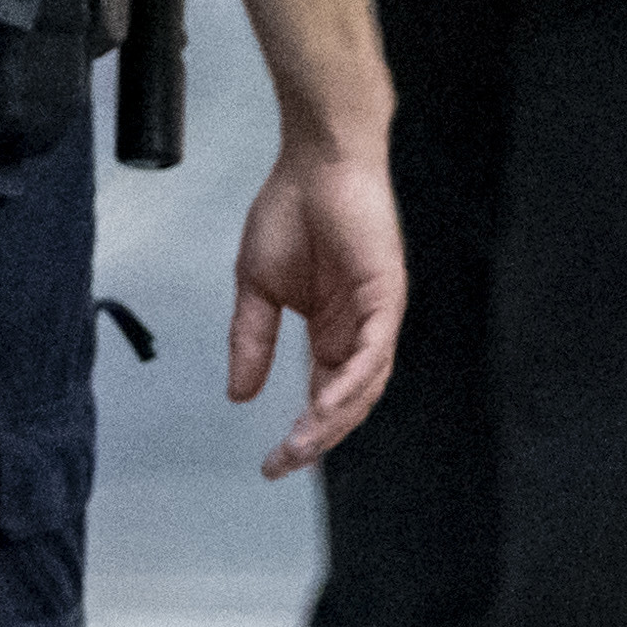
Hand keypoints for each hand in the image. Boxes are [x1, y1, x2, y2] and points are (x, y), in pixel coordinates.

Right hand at [230, 139, 407, 473]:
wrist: (314, 162)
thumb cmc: (291, 212)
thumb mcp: (257, 288)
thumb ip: (252, 341)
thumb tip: (239, 393)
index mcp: (331, 332)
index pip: (322, 396)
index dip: (302, 434)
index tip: (272, 463)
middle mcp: (358, 330)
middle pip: (347, 402)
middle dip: (317, 439)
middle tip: (284, 462)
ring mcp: (376, 315)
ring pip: (364, 385)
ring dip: (333, 419)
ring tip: (301, 443)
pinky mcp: (387, 295)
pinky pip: (375, 351)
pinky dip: (353, 381)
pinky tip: (326, 404)